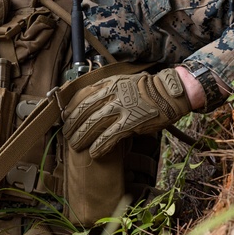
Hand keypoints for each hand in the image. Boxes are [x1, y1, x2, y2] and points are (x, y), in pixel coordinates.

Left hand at [62, 68, 191, 157]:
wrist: (169, 93)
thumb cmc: (147, 89)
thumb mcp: (123, 82)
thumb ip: (107, 89)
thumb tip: (90, 101)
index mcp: (109, 84)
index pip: (82, 95)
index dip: (71, 108)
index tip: (64, 117)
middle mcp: (113, 94)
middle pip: (85, 111)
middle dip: (73, 124)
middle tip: (66, 134)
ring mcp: (121, 108)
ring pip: (94, 124)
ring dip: (82, 136)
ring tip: (75, 145)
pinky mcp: (131, 122)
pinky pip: (110, 136)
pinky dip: (100, 145)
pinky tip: (93, 152)